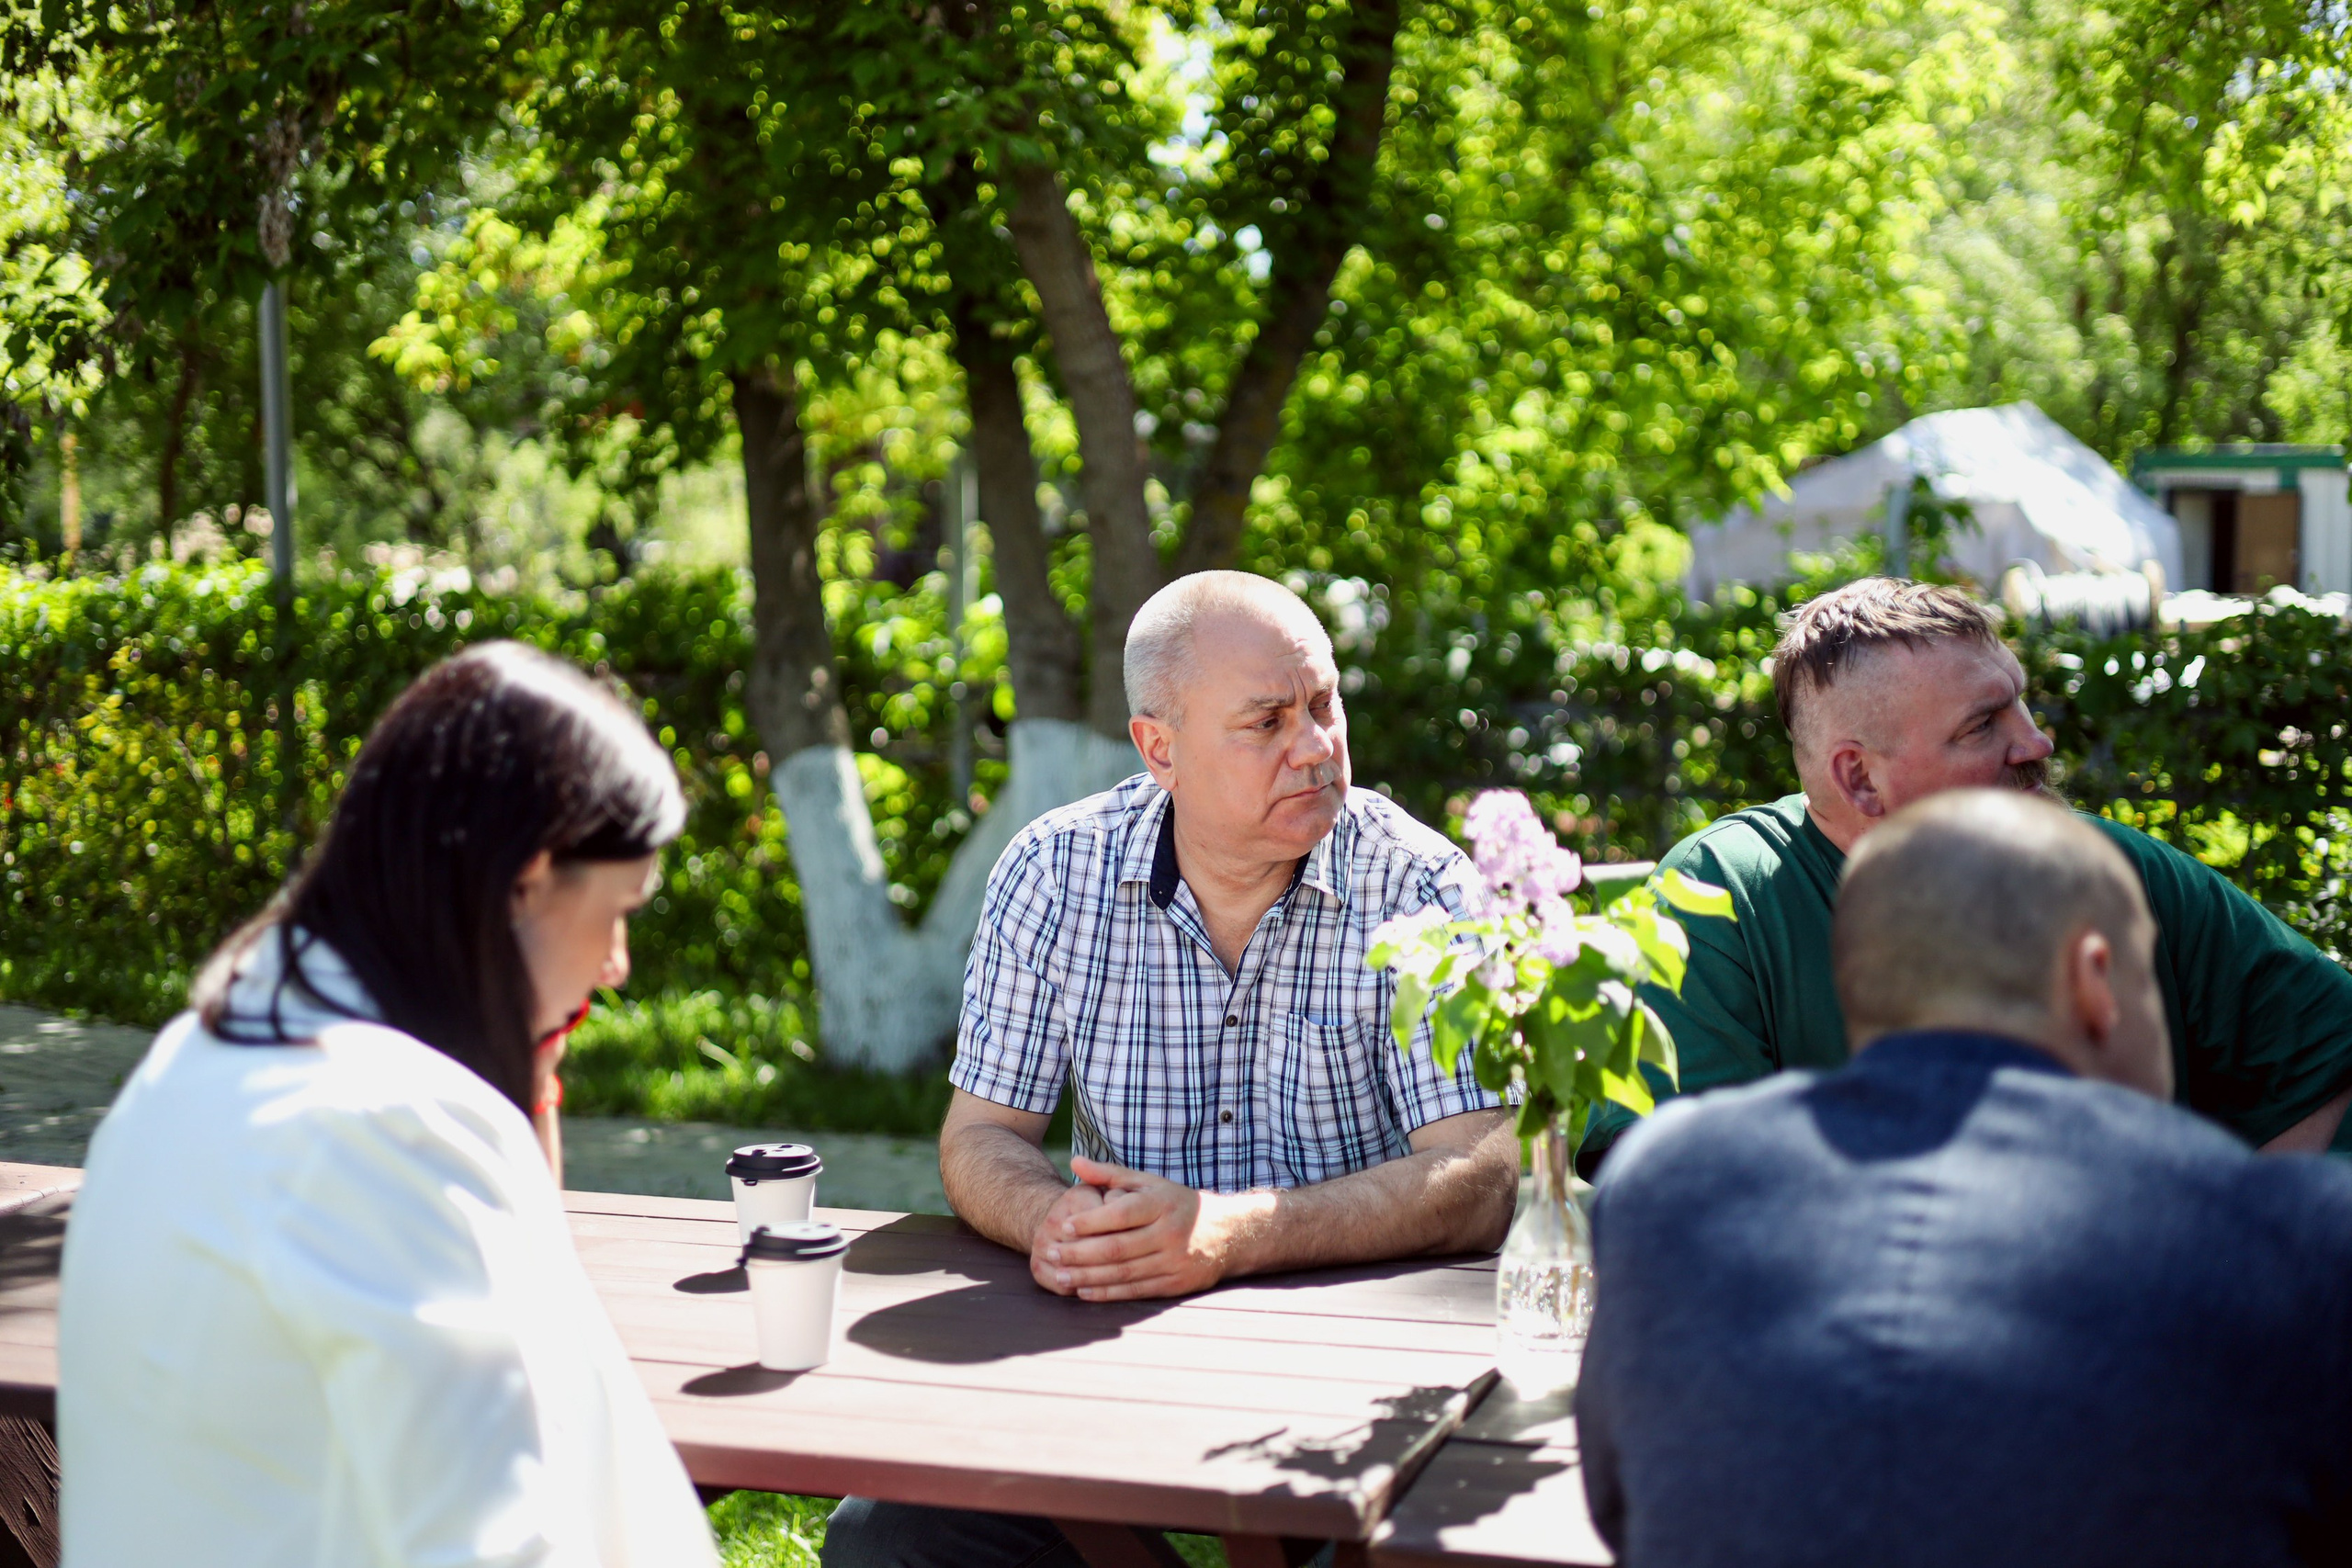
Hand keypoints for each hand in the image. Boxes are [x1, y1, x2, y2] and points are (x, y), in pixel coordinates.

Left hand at [1039, 1156, 1269, 1301]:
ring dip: (1088, 1276)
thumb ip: (1110, 1174)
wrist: (1228, 1233)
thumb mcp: (1148, 1183)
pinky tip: (1084, 1290)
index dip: (1089, 1222)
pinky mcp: (1176, 1283)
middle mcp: (1170, 1232)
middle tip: (1051, 1253)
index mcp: (1161, 1203)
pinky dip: (1108, 1292)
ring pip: (1123, 1272)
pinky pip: (1136, 1290)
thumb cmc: (1176, 1203)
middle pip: (1117, 1247)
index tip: (1062, 1226)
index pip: (1120, 1214)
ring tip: (1059, 1275)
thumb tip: (1075, 1161)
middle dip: (1079, 1253)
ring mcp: (1175, 1260)